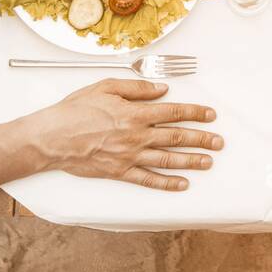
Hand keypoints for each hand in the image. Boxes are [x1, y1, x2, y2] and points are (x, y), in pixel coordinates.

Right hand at [31, 78, 222, 190]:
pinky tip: (182, 184)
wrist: (51, 138)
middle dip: (201, 139)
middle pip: (176, 138)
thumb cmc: (75, 110)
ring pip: (168, 160)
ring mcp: (129, 156)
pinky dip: (167, 183)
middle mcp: (136, 136)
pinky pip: (148, 180)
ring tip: (208, 162)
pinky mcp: (120, 172)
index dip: (195, 113)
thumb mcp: (105, 87)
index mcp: (135, 113)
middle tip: (219, 142)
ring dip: (191, 161)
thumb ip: (136, 88)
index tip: (210, 115)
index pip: (173, 112)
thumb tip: (161, 89)